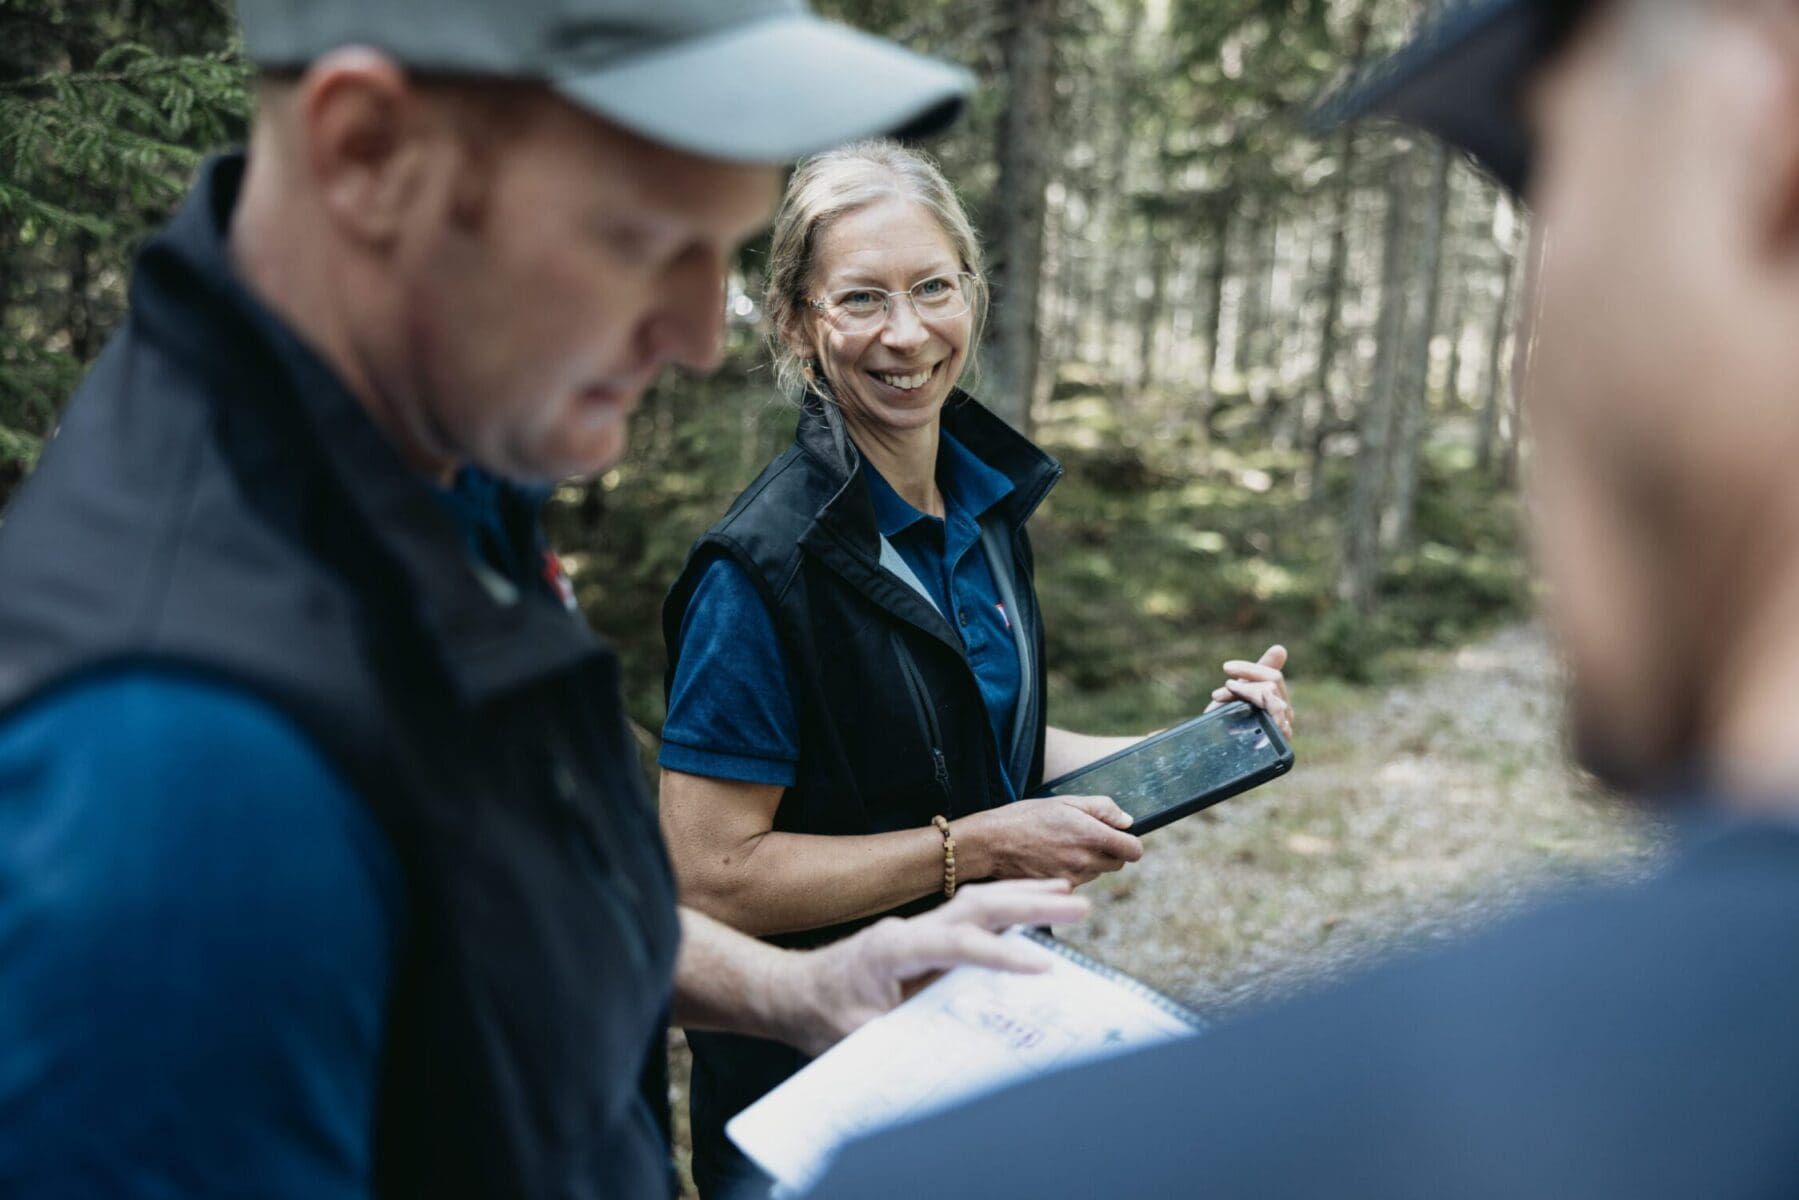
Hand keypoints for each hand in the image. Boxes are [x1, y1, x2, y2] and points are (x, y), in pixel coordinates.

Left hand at [783, 879, 1089, 1056]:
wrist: (791, 993)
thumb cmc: (820, 1017)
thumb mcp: (858, 1039)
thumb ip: (905, 1040)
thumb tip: (956, 1054)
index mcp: (892, 949)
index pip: (956, 946)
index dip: (1001, 956)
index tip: (1043, 966)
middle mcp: (909, 930)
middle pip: (977, 906)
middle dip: (1029, 904)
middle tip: (1078, 904)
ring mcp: (918, 929)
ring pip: (978, 902)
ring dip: (1023, 896)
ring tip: (1067, 891)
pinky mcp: (925, 937)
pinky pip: (972, 916)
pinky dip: (1007, 908)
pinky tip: (1035, 907)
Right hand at [955, 794, 1142, 886]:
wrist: (993, 843)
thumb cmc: (1026, 817)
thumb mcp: (1066, 801)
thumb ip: (1102, 809)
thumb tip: (1127, 821)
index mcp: (1092, 835)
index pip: (1133, 850)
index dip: (1129, 843)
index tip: (1119, 837)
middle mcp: (1086, 860)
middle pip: (1117, 864)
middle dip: (1109, 852)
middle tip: (1085, 838)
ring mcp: (1073, 878)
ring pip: (1097, 874)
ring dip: (1089, 862)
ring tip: (1062, 846)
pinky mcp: (1060, 889)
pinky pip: (1078, 883)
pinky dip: (1072, 873)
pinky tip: (1053, 859)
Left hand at [1206, 644, 1293, 738]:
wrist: (1221, 759)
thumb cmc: (1230, 723)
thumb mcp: (1237, 696)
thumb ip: (1253, 674)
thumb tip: (1281, 648)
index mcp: (1277, 698)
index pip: (1273, 676)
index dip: (1250, 669)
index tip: (1226, 668)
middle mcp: (1284, 712)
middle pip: (1273, 684)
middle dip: (1245, 681)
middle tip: (1221, 690)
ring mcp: (1284, 727)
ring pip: (1272, 698)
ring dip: (1245, 694)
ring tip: (1221, 699)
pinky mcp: (1280, 743)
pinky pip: (1276, 724)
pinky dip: (1258, 716)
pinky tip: (1244, 717)